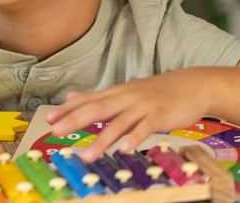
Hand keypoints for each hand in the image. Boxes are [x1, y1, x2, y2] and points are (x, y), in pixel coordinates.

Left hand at [45, 68, 210, 161]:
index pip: (86, 101)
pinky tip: (124, 149)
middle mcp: (124, 98)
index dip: (67, 110)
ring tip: (88, 155)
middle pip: (96, 109)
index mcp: (114, 94)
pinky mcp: (159, 116)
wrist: (191, 85)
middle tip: (56, 132)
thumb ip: (97, 97)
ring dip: (102, 140)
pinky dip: (134, 138)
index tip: (49, 120)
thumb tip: (71, 97)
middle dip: (74, 120)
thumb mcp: (123, 91)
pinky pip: (145, 129)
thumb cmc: (155, 92)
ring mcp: (142, 107)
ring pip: (118, 123)